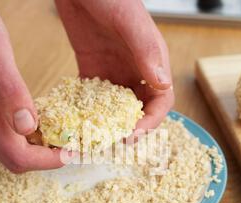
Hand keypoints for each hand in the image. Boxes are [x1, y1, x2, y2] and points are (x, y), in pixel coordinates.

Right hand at [0, 0, 68, 172]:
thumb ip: (10, 92)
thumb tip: (28, 128)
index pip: (18, 157)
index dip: (48, 161)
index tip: (71, 152)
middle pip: (12, 159)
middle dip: (44, 159)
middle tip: (68, 145)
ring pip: (7, 149)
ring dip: (34, 150)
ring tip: (58, 135)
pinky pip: (1, 135)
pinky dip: (23, 137)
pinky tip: (36, 120)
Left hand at [55, 0, 173, 131]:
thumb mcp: (129, 21)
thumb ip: (146, 51)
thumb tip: (161, 86)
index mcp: (152, 61)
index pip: (160, 100)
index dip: (150, 121)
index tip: (133, 135)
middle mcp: (135, 70)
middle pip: (140, 108)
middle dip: (130, 128)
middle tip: (113, 142)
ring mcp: (114, 71)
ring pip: (116, 107)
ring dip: (109, 123)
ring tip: (95, 137)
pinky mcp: (93, 69)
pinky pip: (93, 96)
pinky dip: (88, 109)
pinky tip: (78, 119)